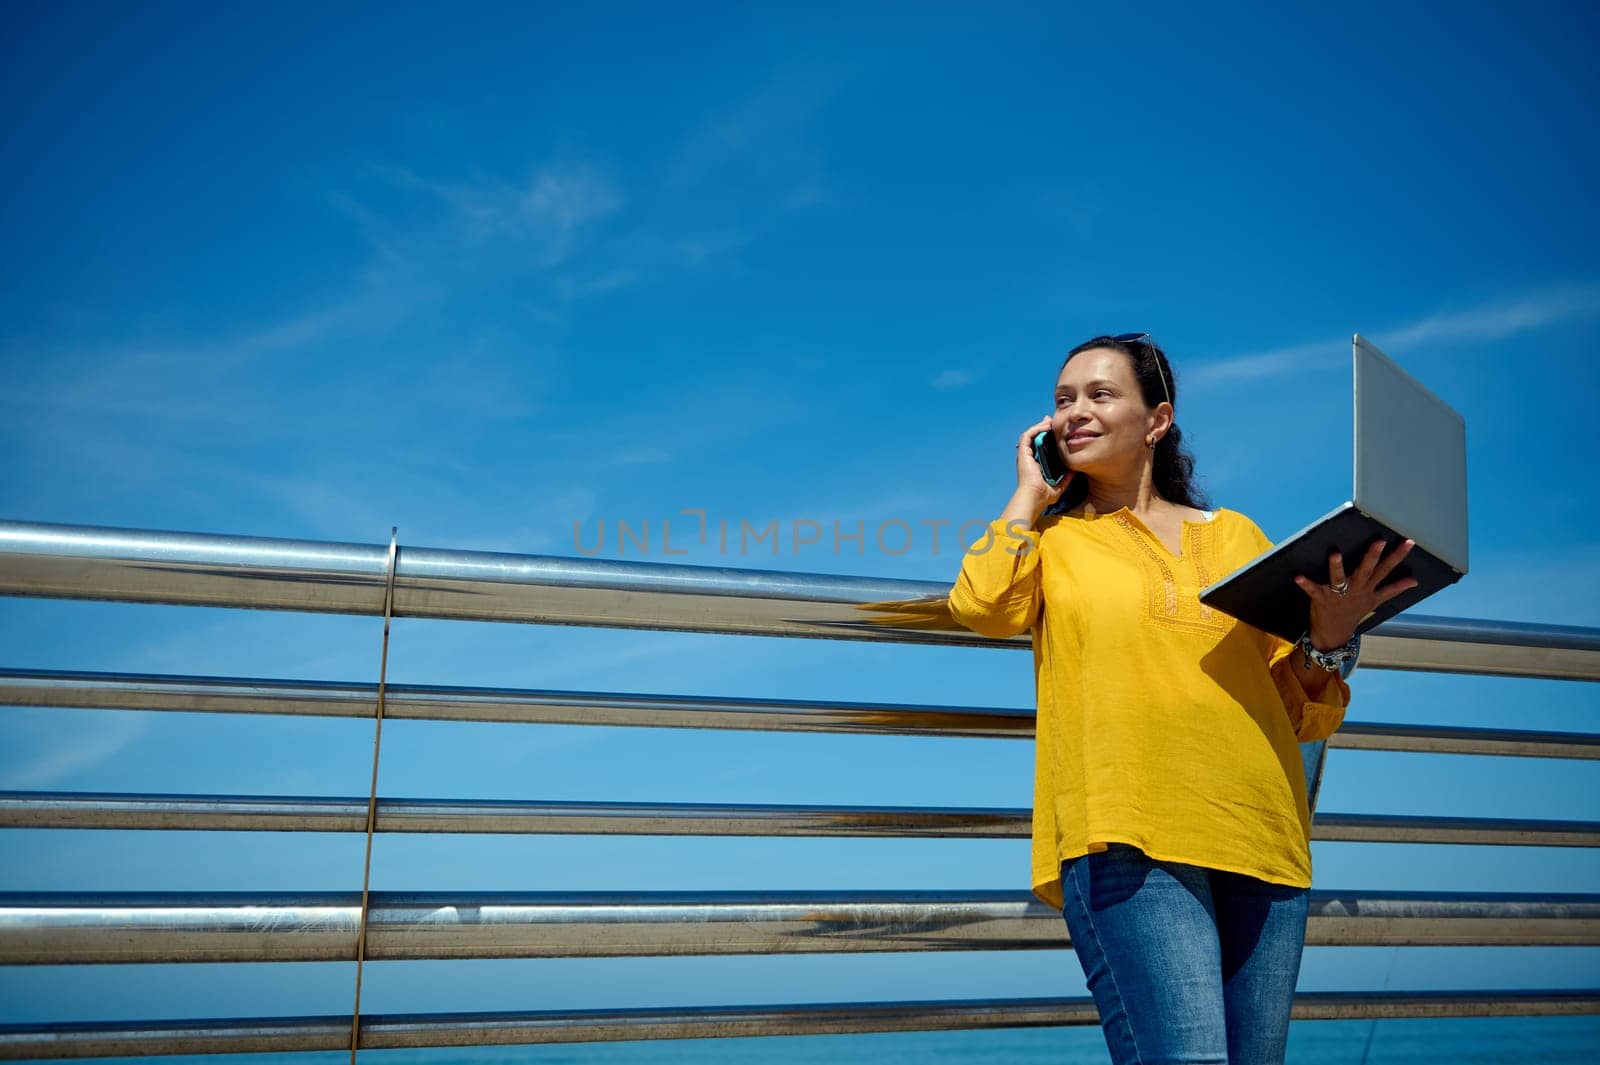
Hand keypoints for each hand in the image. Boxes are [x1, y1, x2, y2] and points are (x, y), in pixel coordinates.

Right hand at [1015, 417, 1072, 504]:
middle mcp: (1028, 459)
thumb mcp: (1059, 486)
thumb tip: (1075, 471)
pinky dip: (1035, 429)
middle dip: (1042, 428)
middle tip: (1051, 421)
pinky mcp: (1023, 453)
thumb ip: (1066, 478)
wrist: (1035, 497)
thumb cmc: (1044, 496)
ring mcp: (1024, 456)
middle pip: (1034, 439)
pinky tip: (1045, 426)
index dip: (1046, 439)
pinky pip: (1027, 436)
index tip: (1055, 432)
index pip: (1040, 448)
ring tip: (1049, 421)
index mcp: (1035, 466)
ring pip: (1030, 435)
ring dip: (1039, 427)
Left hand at [1294, 538, 1419, 648]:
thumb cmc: (1353, 612)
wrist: (1334, 634)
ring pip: (1340, 579)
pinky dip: (1306, 584)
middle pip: (1367, 571)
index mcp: (1368, 588)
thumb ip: (1394, 589)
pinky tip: (1298, 576)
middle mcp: (1356, 590)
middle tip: (1380, 541)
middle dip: (1373, 556)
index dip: (1398, 556)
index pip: (1387, 569)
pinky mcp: (1321, 598)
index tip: (1408, 542)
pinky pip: (1312, 590)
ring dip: (1337, 567)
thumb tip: (1414, 581)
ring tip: (1335, 554)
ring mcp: (1338, 595)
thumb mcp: (1376, 601)